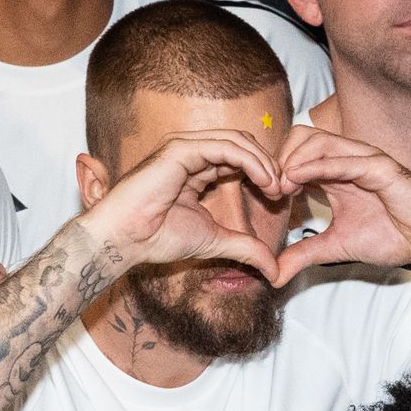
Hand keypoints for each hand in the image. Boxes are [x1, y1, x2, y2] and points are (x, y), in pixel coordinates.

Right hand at [78, 133, 282, 281]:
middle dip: (268, 165)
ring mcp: (185, 148)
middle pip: (242, 144)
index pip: (239, 159)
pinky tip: (265, 181)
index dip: (263, 174)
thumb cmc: (157, 238)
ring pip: (238, 141)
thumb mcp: (215, 241)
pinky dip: (251, 161)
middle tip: (284, 190)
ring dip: (264, 162)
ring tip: (277, 186)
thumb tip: (274, 269)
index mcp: (196, 169)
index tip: (280, 197)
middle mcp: (191, 153)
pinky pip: (226, 147)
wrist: (125, 240)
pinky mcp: (181, 149)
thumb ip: (245, 248)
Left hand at [274, 126, 410, 286]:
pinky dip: (318, 166)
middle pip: (301, 137)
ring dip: (294, 161)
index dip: (274, 169)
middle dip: (279, 159)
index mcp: (334, 173)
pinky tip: (297, 179)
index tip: (264, 196)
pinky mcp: (380, 168)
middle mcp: (347, 160)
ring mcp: (364, 160)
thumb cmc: (391, 236)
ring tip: (281, 187)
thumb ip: (303, 254)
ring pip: (319, 140)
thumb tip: (273, 274)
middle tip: (270, 190)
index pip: (295, 153)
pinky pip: (345, 160)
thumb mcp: (335, 246)